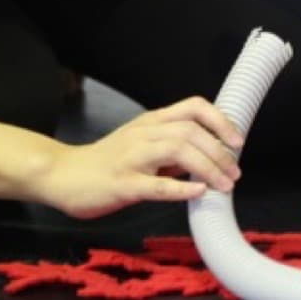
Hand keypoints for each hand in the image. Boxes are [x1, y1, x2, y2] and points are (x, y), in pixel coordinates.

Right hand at [32, 95, 244, 218]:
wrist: (63, 175)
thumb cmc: (106, 162)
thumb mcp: (141, 144)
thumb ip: (171, 147)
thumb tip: (208, 156)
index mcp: (151, 122)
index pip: (193, 107)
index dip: (220, 120)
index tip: (238, 140)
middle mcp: (143, 134)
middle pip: (191, 131)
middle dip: (220, 151)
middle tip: (235, 172)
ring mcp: (132, 157)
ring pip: (178, 150)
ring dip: (208, 166)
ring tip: (225, 184)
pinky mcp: (121, 184)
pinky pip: (156, 185)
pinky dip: (181, 188)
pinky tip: (198, 192)